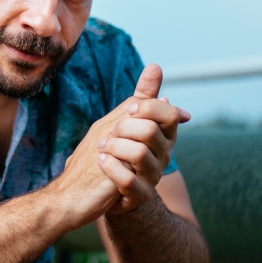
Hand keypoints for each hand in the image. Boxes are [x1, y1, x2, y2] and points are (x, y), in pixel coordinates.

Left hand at [97, 64, 189, 214]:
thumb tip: (155, 66)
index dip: (148, 108)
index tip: (129, 111)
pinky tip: (101, 160)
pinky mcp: (140, 196)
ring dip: (115, 147)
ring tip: (102, 147)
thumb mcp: (125, 119)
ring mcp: (153, 177)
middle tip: (109, 133)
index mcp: (163, 134)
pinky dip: (111, 167)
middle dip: (124, 128)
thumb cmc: (113, 149)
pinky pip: (129, 180)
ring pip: (140, 154)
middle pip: (151, 131)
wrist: (91, 187)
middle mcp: (163, 155)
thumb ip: (143, 96)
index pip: (170, 115)